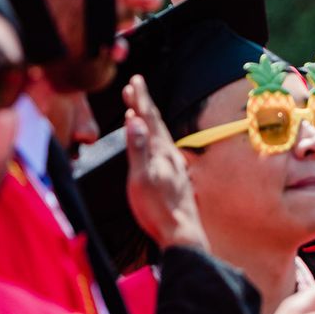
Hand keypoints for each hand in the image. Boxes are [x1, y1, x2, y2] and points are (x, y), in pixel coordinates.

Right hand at [123, 74, 209, 251]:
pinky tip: (151, 144)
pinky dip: (152, 140)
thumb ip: (138, 148)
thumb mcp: (142, 178)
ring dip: (147, 121)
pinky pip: (161, 150)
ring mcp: (174, 166)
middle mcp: (170, 155)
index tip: (134, 81)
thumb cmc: (158, 208)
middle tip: (134, 85)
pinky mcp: (174, 177)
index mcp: (162, 152)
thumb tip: (133, 119)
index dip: (141, 99)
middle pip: (156, 124)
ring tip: (138, 109)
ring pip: (159, 136)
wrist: (181, 233)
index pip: (149, 119)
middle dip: (143, 104)